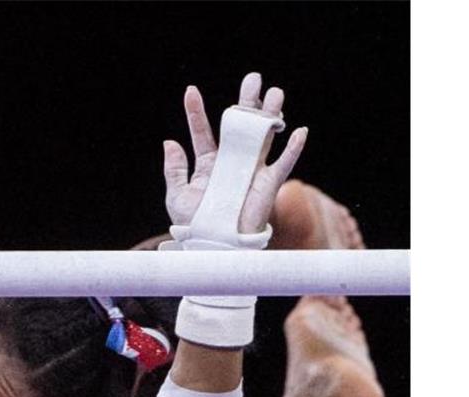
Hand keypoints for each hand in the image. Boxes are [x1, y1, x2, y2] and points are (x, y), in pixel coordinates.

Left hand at [163, 73, 307, 232]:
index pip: (203, 132)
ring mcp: (252, 170)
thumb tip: (170, 142)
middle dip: (245, 102)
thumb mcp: (177, 196)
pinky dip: (293, 148)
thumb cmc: (195, 224)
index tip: (190, 91)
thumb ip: (175, 169)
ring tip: (275, 93)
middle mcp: (232, 162)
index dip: (196, 112)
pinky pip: (284, 163)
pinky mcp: (268, 184)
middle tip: (252, 79)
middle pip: (240, 126)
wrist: (214, 245)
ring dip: (270, 114)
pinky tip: (298, 131)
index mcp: (208, 164)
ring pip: (265, 136)